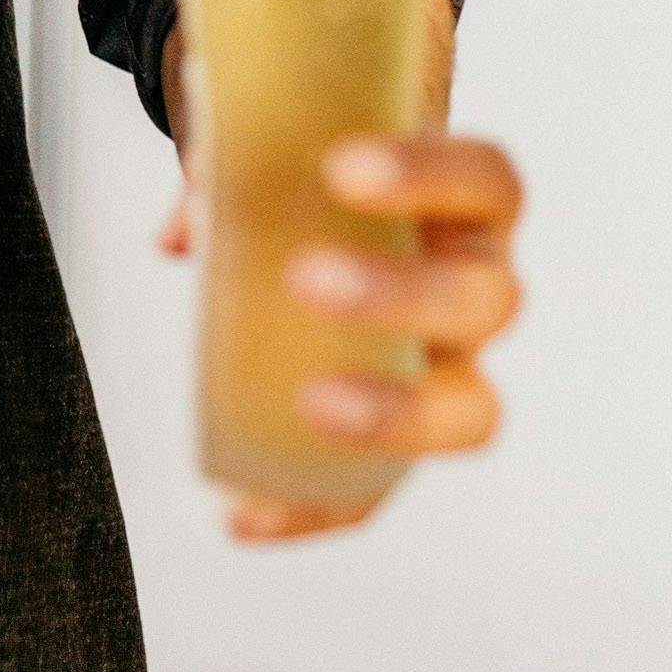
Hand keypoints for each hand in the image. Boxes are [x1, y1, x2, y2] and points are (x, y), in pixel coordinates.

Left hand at [230, 133, 524, 542]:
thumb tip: (183, 234)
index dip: (429, 173)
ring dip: (394, 412)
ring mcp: (455, 373)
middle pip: (488, 299)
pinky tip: (241, 513)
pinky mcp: (403, 445)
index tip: (341, 167)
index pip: (485, 181)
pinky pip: (380, 491)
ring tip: (310, 404)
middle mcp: (479, 291)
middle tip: (307, 279)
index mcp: (466, 206)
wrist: (337, 235)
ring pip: (471, 411)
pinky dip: (313, 508)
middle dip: (402, 294)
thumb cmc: (324, 189)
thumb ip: (236, 174)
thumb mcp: (288, 158)